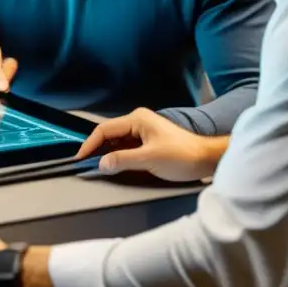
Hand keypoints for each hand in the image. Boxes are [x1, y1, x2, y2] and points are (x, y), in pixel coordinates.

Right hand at [76, 107, 227, 182]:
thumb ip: (123, 160)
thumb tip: (101, 164)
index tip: (80, 158)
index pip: (104, 130)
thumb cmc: (182, 156)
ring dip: (108, 153)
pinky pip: (127, 146)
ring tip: (98, 167)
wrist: (207, 159)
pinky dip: (119, 155)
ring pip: (118, 141)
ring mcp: (144, 130)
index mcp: (137, 119)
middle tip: (86, 164)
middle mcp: (138, 121)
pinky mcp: (148, 141)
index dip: (90, 144)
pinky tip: (115, 165)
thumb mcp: (149, 159)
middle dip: (97, 149)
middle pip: (109, 134)